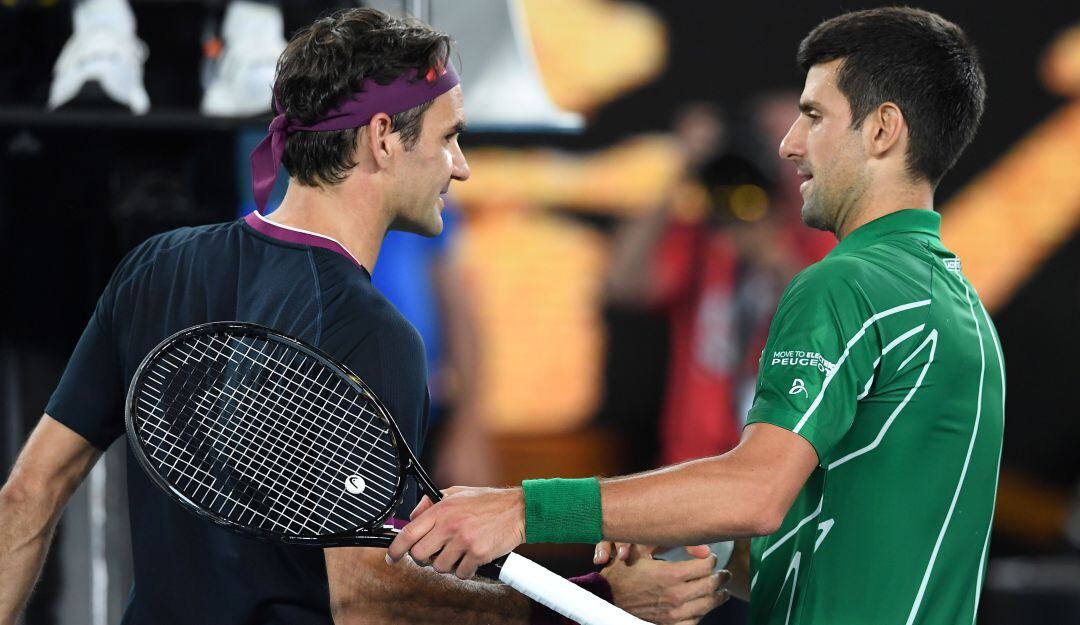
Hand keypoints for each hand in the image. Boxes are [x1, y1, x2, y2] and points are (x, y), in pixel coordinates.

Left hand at [385, 486, 525, 578]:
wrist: (518, 510)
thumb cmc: (489, 502)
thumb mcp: (457, 492)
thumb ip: (432, 503)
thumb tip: (412, 516)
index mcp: (442, 509)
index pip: (408, 533)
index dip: (395, 549)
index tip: (392, 557)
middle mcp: (450, 525)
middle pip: (420, 555)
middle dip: (424, 558)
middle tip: (435, 553)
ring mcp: (464, 540)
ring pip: (439, 567)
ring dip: (447, 564)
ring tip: (459, 552)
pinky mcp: (478, 554)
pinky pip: (460, 573)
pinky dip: (464, 571)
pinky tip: (471, 559)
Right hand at [599, 543, 730, 624]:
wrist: (606, 598)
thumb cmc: (622, 572)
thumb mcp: (640, 549)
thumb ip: (666, 540)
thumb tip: (696, 543)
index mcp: (671, 574)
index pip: (705, 566)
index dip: (711, 560)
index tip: (710, 557)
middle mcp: (676, 595)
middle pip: (711, 585)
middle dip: (720, 577)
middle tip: (724, 574)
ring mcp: (674, 613)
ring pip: (707, 605)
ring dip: (718, 597)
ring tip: (722, 592)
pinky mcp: (670, 624)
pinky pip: (695, 621)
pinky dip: (702, 614)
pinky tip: (703, 607)